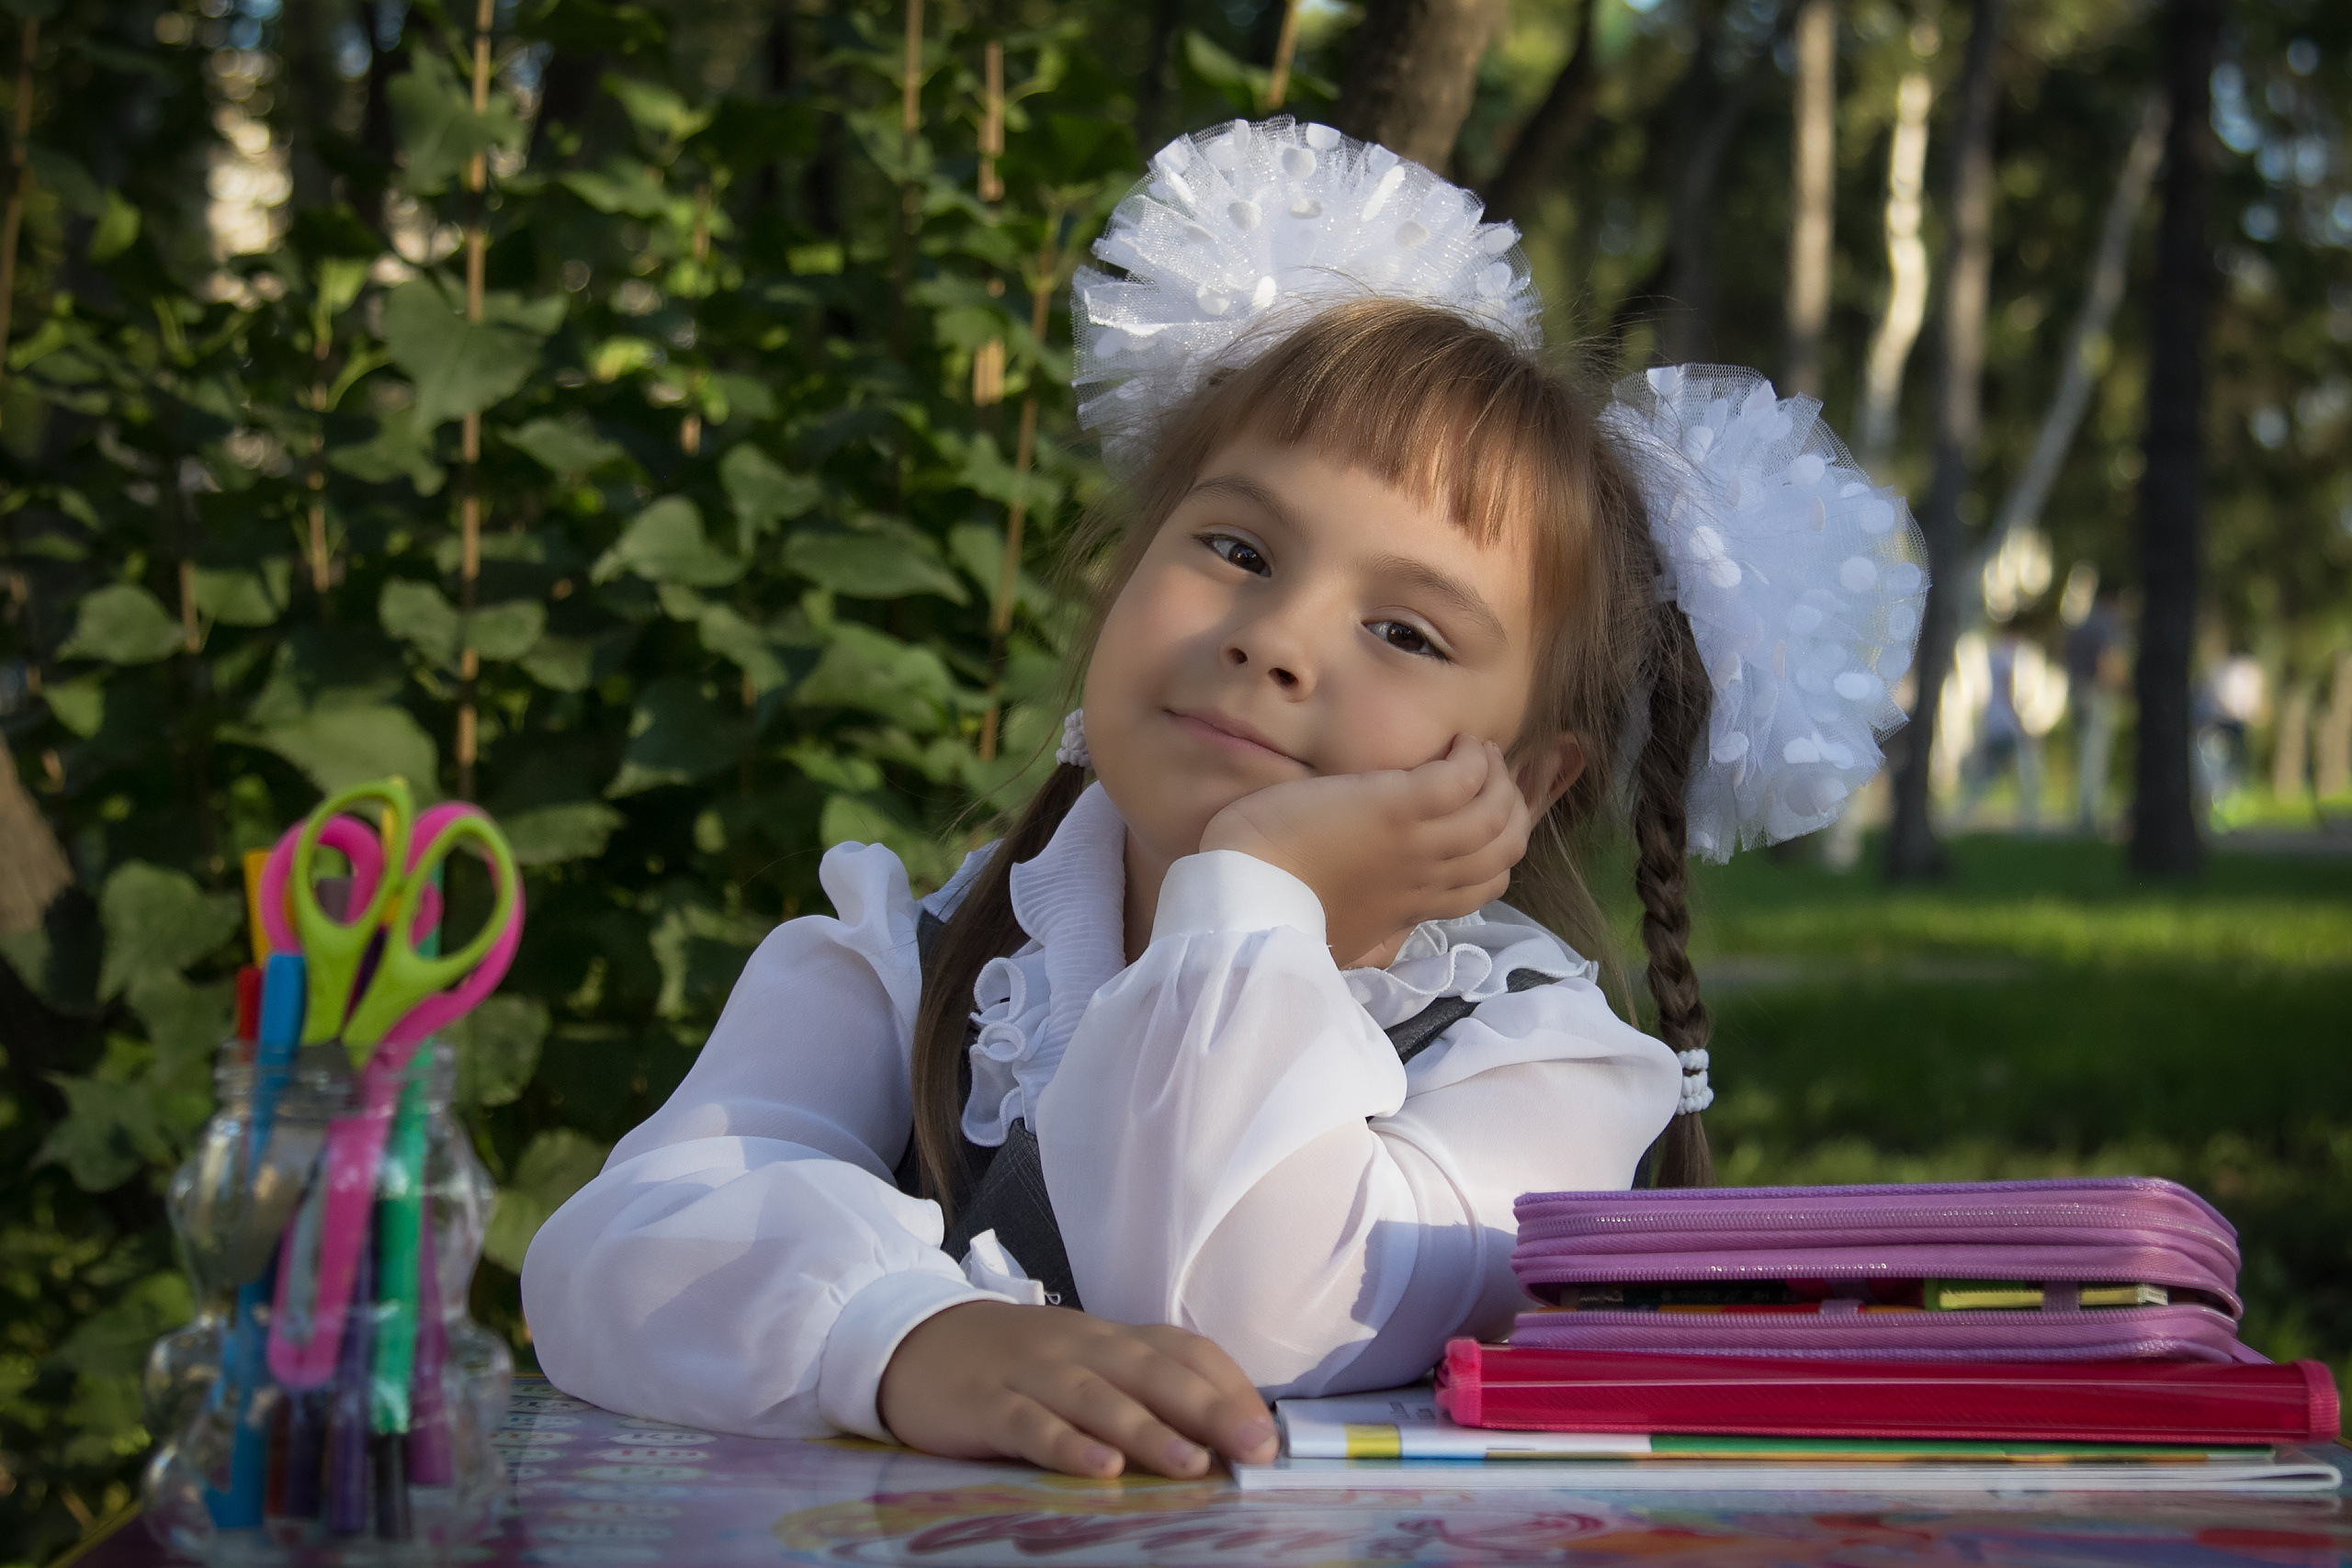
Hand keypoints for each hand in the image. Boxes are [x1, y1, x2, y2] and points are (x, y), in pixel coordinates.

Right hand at [877, 1301, 1277, 1478]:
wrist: (917, 1341)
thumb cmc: (1019, 1365)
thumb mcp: (1085, 1365)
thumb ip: (1141, 1390)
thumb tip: (1218, 1436)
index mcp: (1112, 1339)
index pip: (1184, 1350)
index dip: (1228, 1387)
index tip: (1266, 1432)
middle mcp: (1080, 1349)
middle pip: (1152, 1372)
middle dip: (1209, 1409)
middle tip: (1254, 1448)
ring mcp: (1032, 1374)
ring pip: (1097, 1398)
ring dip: (1147, 1430)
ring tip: (1192, 1463)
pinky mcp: (986, 1404)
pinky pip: (1030, 1424)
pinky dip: (1065, 1445)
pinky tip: (1099, 1466)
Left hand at [1199, 734, 1533, 967]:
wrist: (1249, 895)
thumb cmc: (1279, 910)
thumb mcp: (1342, 938)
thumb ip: (1373, 932)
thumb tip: (1386, 932)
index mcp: (1412, 909)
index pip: (1488, 886)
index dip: (1498, 847)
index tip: (1479, 816)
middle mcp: (1426, 878)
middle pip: (1506, 847)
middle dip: (1509, 807)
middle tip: (1486, 776)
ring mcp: (1417, 843)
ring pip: (1496, 813)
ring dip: (1497, 776)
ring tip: (1475, 752)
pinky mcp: (1397, 808)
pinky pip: (1464, 779)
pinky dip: (1473, 757)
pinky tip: (1459, 741)